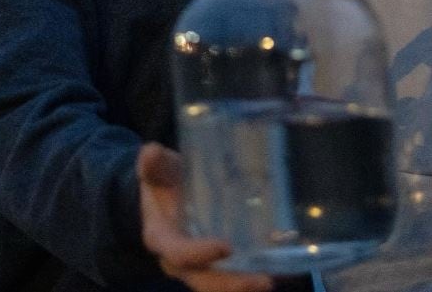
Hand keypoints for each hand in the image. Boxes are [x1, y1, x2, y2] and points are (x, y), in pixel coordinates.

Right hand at [137, 142, 273, 291]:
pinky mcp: (214, 261)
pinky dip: (252, 274)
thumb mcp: (157, 170)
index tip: (226, 247)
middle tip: (263, 280)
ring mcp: (198, 263)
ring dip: (244, 285)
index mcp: (163, 237)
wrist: (162, 192)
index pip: (179, 253)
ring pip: (218, 284)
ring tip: (272, 280)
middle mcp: (179, 259)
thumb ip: (154, 164)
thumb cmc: (162, 180)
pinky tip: (280, 271)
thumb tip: (150, 152)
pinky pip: (231, 274)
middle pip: (203, 279)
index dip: (200, 253)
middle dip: (231, 283)